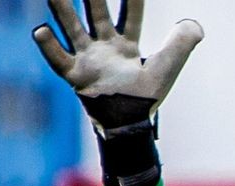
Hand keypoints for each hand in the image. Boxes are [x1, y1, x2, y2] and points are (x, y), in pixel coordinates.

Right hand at [31, 0, 202, 135]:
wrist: (130, 125)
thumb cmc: (146, 96)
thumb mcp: (167, 66)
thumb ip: (181, 44)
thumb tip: (194, 25)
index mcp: (126, 44)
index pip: (130, 14)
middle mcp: (104, 47)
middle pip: (96, 14)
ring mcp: (88, 59)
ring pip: (73, 29)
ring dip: (63, 10)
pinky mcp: (75, 76)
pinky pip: (58, 60)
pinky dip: (48, 46)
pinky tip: (40, 29)